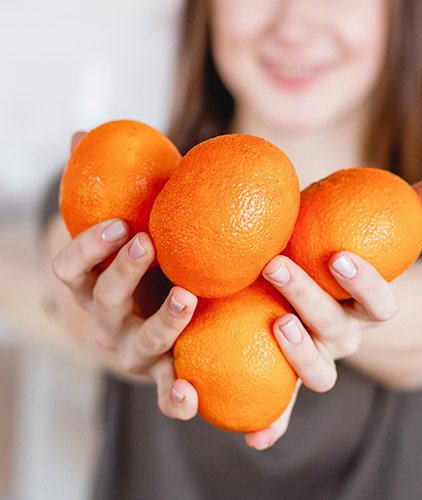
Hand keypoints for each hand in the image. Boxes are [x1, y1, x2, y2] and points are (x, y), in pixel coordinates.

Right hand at [51, 132, 199, 420]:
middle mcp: (105, 319)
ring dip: (161, 323)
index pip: (71, 267)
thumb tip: (80, 133)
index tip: (117, 222)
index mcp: (91, 284)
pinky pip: (165, 391)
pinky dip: (175, 398)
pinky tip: (193, 397)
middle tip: (148, 241)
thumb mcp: (124, 225)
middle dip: (123, 272)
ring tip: (187, 298)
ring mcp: (133, 350)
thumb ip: (108, 186)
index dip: (87, 246)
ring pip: (140, 342)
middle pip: (104, 300)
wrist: (143, 316)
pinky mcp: (162, 373)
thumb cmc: (140, 262)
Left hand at [244, 176, 421, 449]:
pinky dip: (275, 423)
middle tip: (276, 266)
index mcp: (367, 311)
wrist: (345, 309)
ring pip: (314, 368)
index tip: (339, 256)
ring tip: (274, 324)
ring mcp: (320, 359)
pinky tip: (255, 437)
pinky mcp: (291, 374)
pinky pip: (286, 404)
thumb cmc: (355, 266)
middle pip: (335, 329)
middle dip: (309, 300)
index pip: (379, 302)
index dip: (365, 283)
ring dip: (295, 354)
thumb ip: (414, 214)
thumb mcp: (381, 240)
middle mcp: (347, 339)